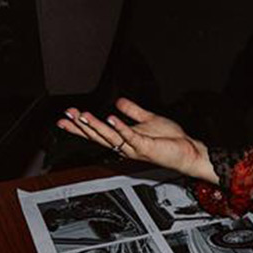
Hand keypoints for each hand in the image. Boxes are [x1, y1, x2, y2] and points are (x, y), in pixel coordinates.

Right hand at [57, 97, 216, 182]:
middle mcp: (126, 145)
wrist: (187, 151)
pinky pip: (130, 136)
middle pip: (99, 136)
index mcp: (124, 138)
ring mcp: (135, 147)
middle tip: (67, 116)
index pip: (98, 132)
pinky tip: (111, 118)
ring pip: (110, 137)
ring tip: (83, 116)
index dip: (81, 125)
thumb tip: (118, 102)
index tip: (66, 117)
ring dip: (96, 126)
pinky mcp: (146, 146)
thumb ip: (133, 111)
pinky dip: (120, 127)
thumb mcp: (148, 120)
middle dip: (82, 125)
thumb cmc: (170, 140)